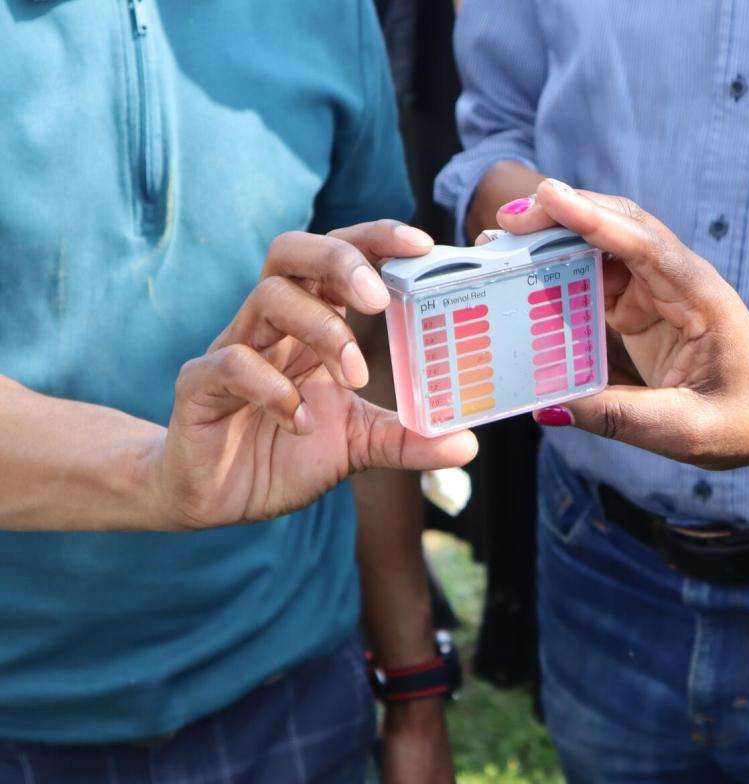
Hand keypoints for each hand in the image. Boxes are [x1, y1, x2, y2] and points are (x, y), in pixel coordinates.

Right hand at [153, 220, 477, 528]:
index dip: (375, 239)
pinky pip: (233, 364)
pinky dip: (273, 388)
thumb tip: (467, 443)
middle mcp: (272, 326)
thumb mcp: (359, 445)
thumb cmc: (286, 453)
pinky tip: (299, 421)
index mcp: (312, 324)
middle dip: (339, 261)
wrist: (219, 498)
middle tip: (379, 299)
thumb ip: (408, 439)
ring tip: (354, 378)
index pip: (340, 256)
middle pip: (293, 253)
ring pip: (267, 298)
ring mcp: (234, 349)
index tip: (421, 243)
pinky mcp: (200, 386)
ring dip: (321, 329)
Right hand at [497, 180, 748, 469]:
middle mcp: (678, 282)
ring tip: (500, 245)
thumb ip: (621, 417)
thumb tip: (550, 407)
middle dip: (562, 215)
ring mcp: (658, 291)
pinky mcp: (640, 308)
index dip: (594, 218)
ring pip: (601, 248)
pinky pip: (594, 281)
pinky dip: (558, 274)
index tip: (548, 196)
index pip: (645, 245)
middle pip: (618, 228)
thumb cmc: (743, 422)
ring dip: (553, 241)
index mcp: (701, 298)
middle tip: (505, 221)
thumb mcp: (686, 430)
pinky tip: (524, 278)